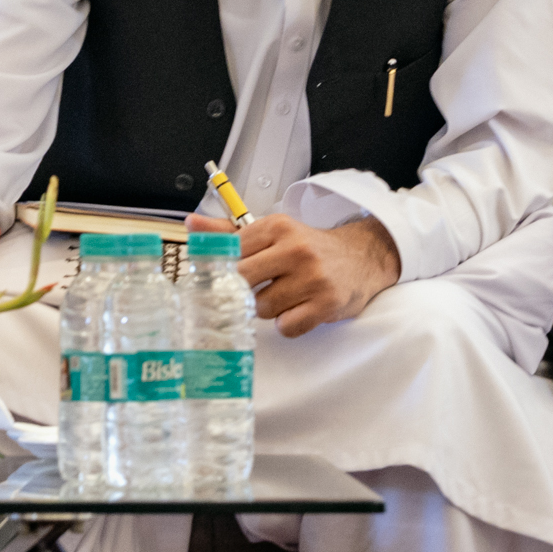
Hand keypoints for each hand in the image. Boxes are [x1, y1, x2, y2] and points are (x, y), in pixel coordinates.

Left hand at [193, 209, 401, 338]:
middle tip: (255, 288)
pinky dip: (288, 323)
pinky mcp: (326, 304)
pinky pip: (287, 326)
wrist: (361, 258)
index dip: (225, 268)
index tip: (226, 275)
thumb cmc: (308, 248)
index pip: (233, 250)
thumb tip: (191, 225)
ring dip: (268, 308)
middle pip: (242, 280)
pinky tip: (298, 309)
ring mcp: (313, 277)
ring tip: (284, 296)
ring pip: (262, 308)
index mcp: (278, 227)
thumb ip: (229, 232)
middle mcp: (295, 249)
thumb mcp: (272, 232)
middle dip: (243, 290)